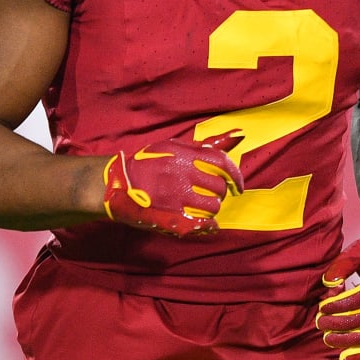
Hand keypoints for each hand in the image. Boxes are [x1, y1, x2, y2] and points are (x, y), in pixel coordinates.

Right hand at [102, 131, 244, 236]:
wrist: (119, 183)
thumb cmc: (150, 163)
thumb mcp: (176, 146)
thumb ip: (209, 144)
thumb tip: (240, 134)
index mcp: (184, 156)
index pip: (223, 164)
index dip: (236, 176)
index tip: (238, 186)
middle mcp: (181, 175)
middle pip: (219, 188)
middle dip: (219, 193)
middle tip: (209, 194)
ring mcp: (176, 197)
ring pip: (212, 207)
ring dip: (211, 208)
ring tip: (200, 206)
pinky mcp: (170, 216)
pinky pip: (202, 224)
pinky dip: (208, 225)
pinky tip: (204, 223)